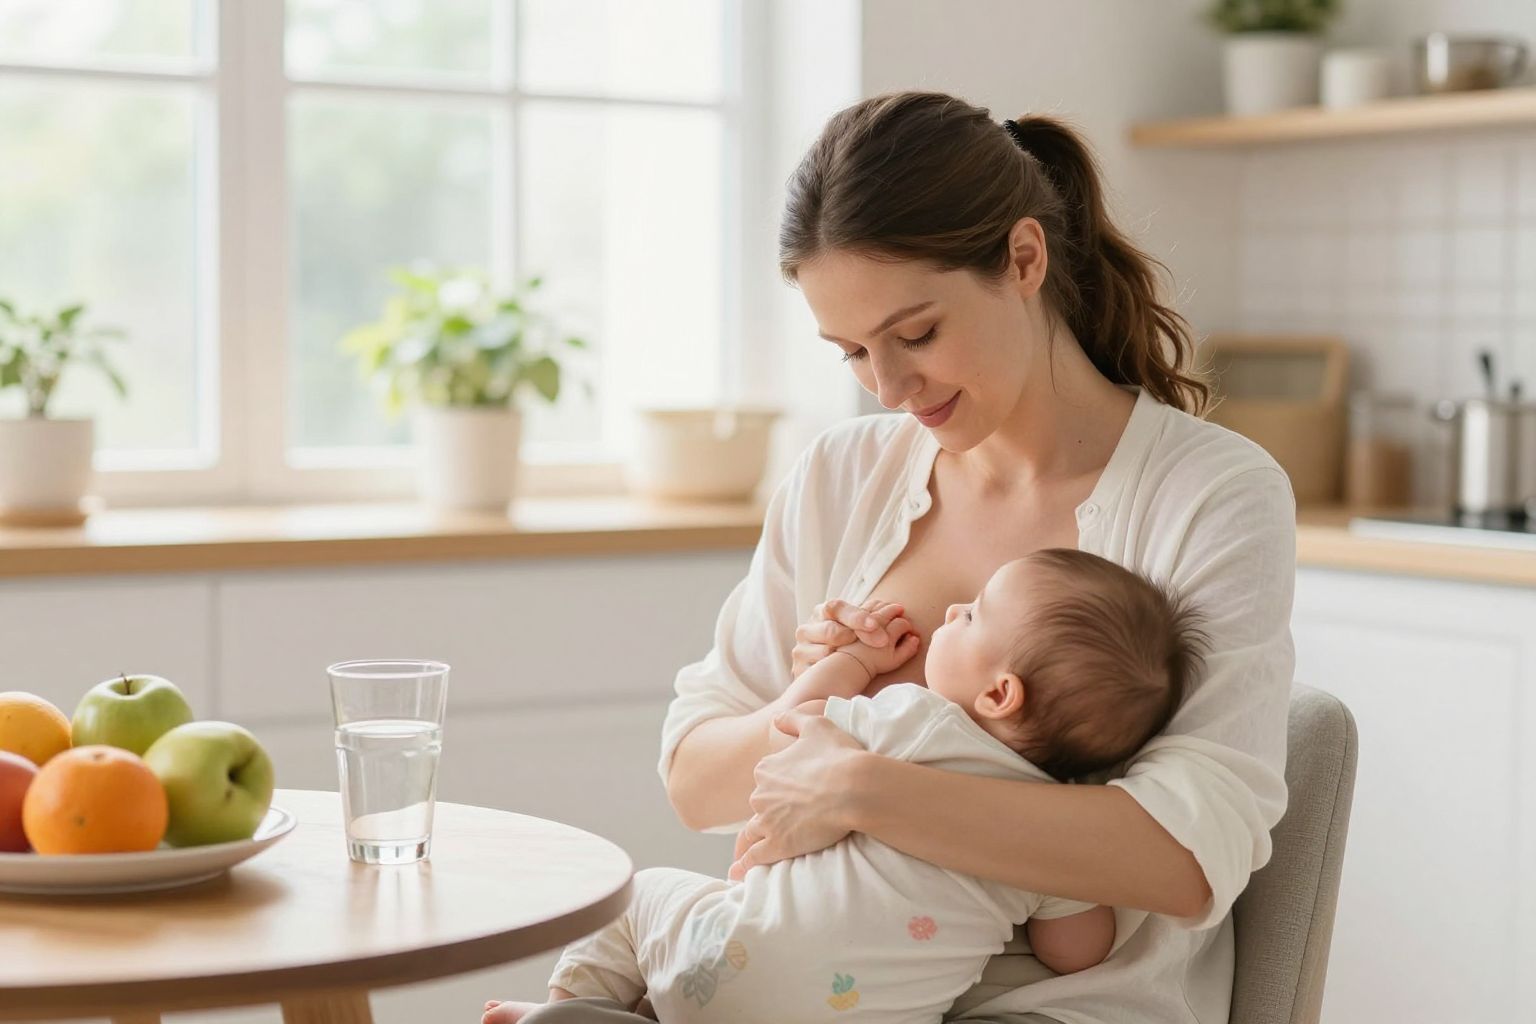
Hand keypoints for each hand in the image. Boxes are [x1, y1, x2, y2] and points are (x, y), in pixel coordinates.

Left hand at [729, 705, 864, 879]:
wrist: (854, 786)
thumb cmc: (839, 755)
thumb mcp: (816, 724)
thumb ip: (793, 719)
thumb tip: (776, 719)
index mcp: (767, 768)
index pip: (766, 780)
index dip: (778, 787)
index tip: (789, 793)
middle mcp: (761, 794)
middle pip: (760, 805)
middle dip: (768, 812)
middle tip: (781, 822)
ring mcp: (768, 821)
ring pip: (752, 832)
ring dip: (748, 841)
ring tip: (743, 854)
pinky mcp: (778, 844)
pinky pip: (754, 858)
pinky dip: (743, 866)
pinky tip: (736, 873)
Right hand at [791, 598, 908, 678]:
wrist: (819, 671)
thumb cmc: (845, 645)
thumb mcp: (855, 628)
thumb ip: (872, 620)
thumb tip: (900, 613)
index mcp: (822, 613)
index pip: (836, 608)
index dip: (857, 616)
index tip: (877, 625)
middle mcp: (807, 629)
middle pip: (831, 630)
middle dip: (857, 636)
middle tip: (881, 642)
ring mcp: (800, 649)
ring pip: (825, 650)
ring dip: (846, 656)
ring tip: (862, 659)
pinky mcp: (798, 669)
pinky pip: (818, 671)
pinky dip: (832, 672)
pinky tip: (844, 673)